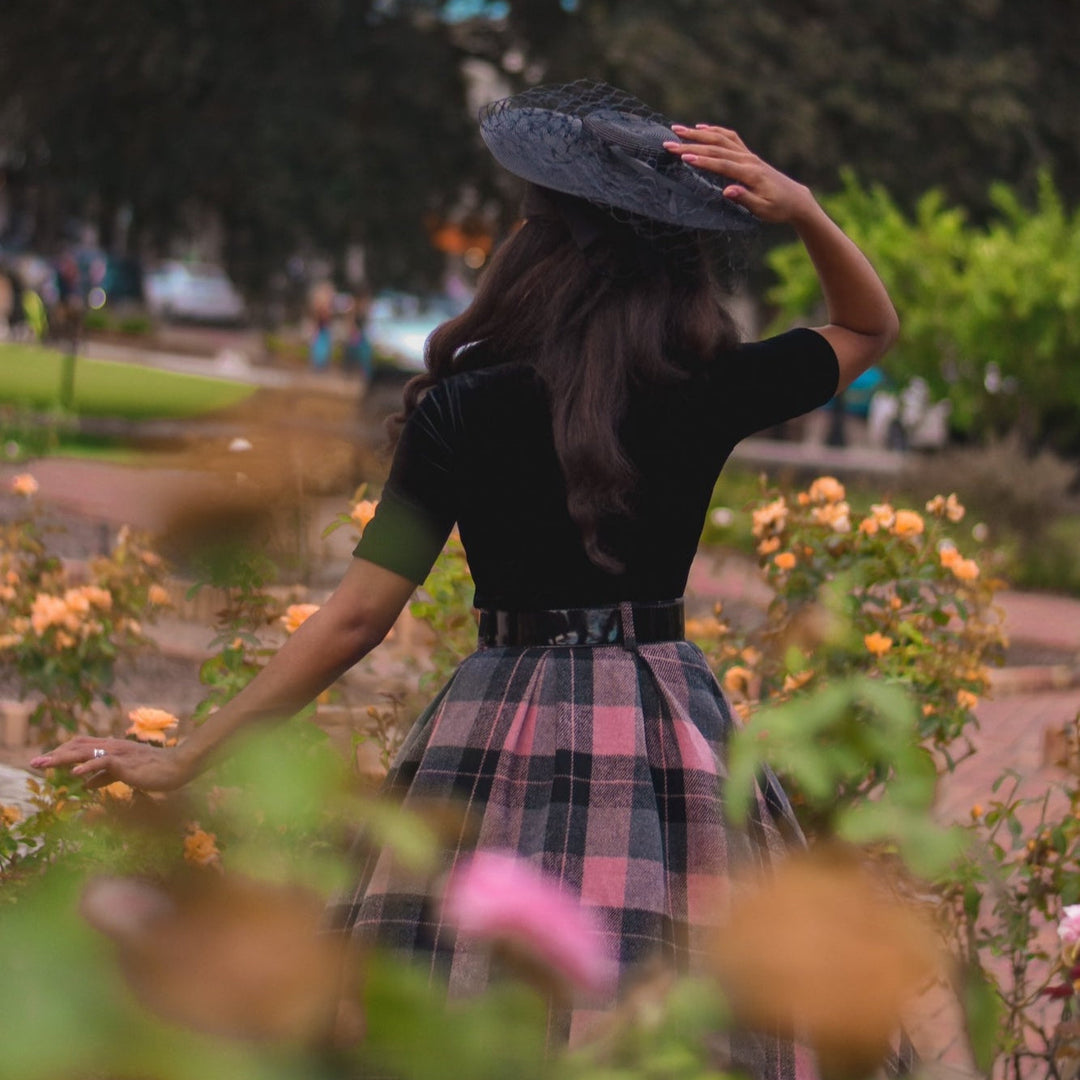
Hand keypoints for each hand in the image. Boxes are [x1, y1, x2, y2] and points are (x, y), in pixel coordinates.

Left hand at [31, 735, 193, 791]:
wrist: (180, 766)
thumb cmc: (157, 771)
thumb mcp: (126, 774)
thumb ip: (104, 777)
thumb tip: (84, 785)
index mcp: (113, 749)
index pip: (81, 746)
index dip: (62, 752)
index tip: (45, 761)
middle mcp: (113, 747)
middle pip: (78, 746)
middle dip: (54, 754)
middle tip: (33, 763)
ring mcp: (120, 753)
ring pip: (85, 752)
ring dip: (62, 758)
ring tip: (43, 764)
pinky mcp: (127, 763)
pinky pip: (104, 763)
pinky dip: (88, 768)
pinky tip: (75, 775)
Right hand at [664, 125, 816, 224]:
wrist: (795, 199)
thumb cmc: (778, 208)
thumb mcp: (762, 209)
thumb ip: (744, 199)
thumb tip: (727, 191)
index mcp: (750, 174)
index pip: (722, 164)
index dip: (702, 161)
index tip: (683, 157)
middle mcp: (748, 160)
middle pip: (716, 148)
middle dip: (691, 145)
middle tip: (669, 143)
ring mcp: (748, 155)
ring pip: (721, 138)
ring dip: (698, 133)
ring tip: (678, 130)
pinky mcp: (748, 155)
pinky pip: (729, 138)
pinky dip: (714, 131)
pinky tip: (700, 128)